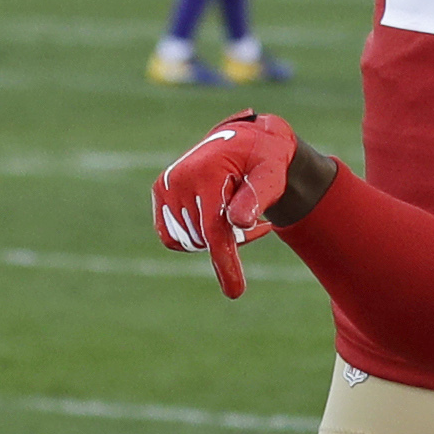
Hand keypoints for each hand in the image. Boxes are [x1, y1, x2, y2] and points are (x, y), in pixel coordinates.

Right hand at [151, 113, 301, 297]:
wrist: (246, 141)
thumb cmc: (265, 160)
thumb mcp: (272, 175)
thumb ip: (256, 197)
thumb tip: (239, 223)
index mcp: (206, 172)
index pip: (213, 229)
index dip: (225, 262)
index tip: (235, 292)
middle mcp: (179, 178)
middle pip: (204, 238)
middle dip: (231, 239)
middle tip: (256, 220)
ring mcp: (166, 186)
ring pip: (190, 240)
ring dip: (214, 237)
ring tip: (235, 212)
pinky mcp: (161, 193)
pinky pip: (174, 237)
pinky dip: (196, 236)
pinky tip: (214, 216)